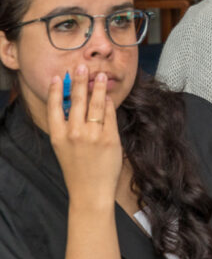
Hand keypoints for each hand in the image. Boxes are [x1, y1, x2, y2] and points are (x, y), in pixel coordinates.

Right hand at [46, 65, 123, 209]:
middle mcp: (74, 133)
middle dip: (78, 81)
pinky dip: (109, 104)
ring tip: (98, 75)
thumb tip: (75, 105)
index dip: (54, 90)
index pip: (54, 107)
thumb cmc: (77, 170)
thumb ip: (67, 128)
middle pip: (76, 100)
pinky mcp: (110, 138)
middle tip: (80, 66)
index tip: (57, 77)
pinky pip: (110, 115)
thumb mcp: (63, 148)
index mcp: (58, 136)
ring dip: (97, 87)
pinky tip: (108, 96)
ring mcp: (93, 135)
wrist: (90, 191)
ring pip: (96, 104)